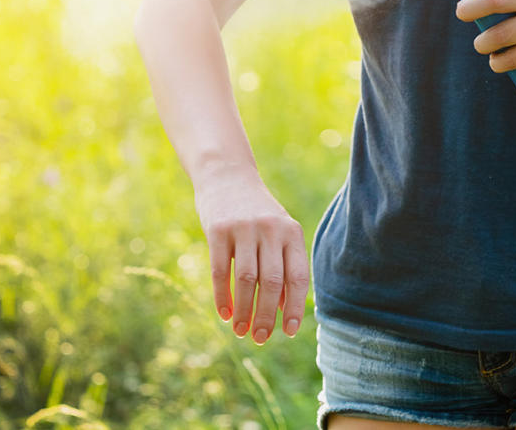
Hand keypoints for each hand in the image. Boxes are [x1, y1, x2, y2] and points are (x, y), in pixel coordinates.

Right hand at [194, 168, 308, 344]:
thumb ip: (283, 266)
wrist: (227, 176)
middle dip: (267, 315)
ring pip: (247, 280)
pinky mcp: (218, 229)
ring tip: (241, 331)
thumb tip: (285, 310)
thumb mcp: (277, 233)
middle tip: (260, 338)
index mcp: (291, 233)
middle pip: (272, 283)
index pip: (297, 277)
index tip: (289, 332)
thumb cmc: (256, 214)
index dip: (295, 307)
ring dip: (245, 311)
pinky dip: (223, 296)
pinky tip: (224, 313)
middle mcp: (271, 230)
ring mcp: (244, 228)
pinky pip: (221, 270)